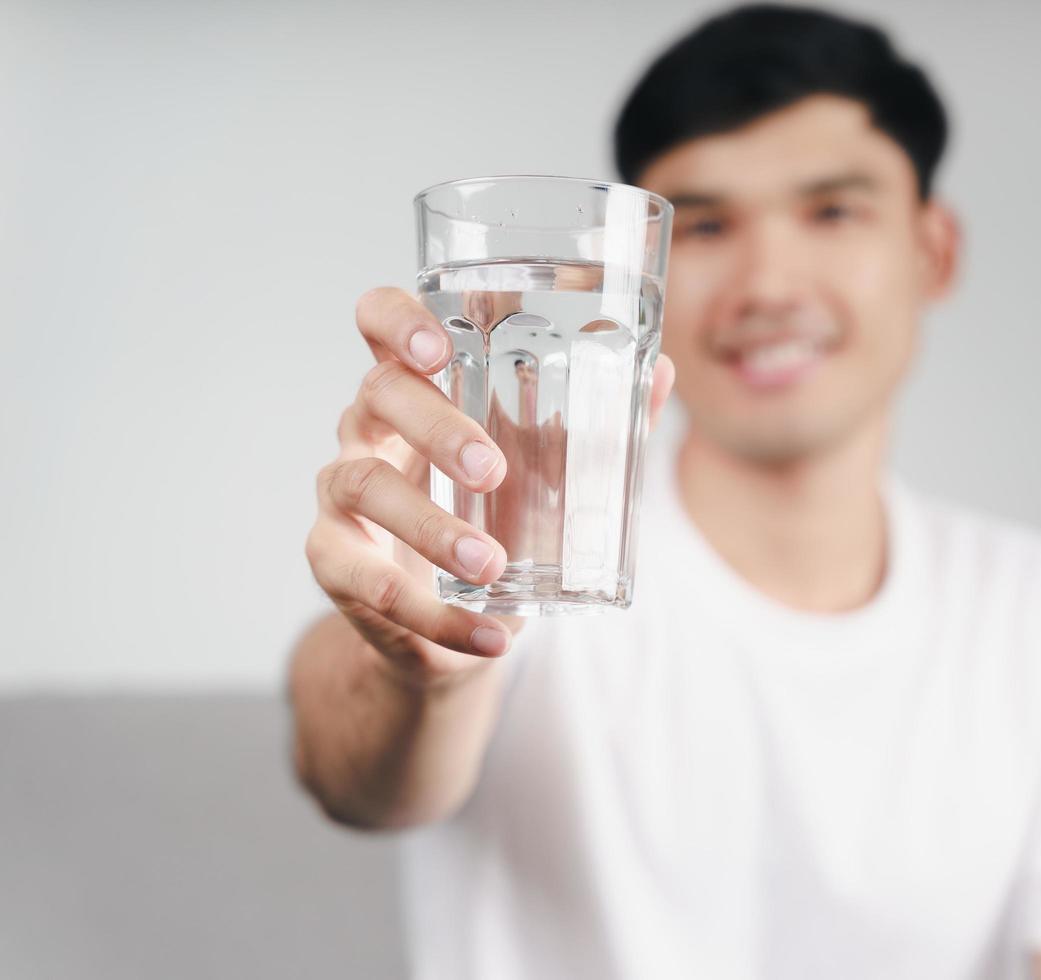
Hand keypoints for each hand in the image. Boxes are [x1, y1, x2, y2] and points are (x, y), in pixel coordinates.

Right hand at [304, 286, 675, 686]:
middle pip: (378, 394)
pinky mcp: (332, 561)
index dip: (397, 321)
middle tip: (495, 473)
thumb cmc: (496, 517)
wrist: (446, 620)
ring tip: (491, 563)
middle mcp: (368, 428)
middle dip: (437, 429)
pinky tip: (488, 637)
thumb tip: (663, 374)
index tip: (439, 347)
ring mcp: (341, 492)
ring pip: (363, 486)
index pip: (379, 321)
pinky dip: (436, 617)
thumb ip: (596, 425)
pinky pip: (370, 585)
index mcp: (417, 386)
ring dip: (430, 528)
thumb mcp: (542, 470)